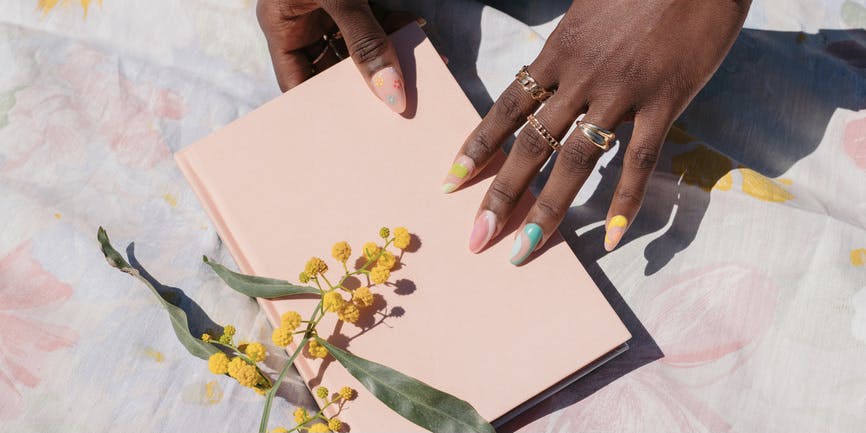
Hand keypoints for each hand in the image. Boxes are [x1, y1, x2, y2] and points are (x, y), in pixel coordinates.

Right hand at [257, 0, 408, 112]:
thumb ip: (364, 39)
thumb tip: (391, 92)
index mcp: (282, 25)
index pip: (300, 83)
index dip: (326, 108)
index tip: (357, 131)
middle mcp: (305, 21)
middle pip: (336, 68)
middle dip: (367, 83)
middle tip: (398, 105)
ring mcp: (331, 8)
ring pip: (362, 45)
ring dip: (390, 54)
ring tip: (419, 70)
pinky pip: (377, 19)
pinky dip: (396, 26)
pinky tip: (416, 29)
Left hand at [442, 0, 750, 263]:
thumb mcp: (588, 10)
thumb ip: (569, 48)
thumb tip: (551, 76)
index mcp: (558, 51)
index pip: (506, 109)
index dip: (477, 147)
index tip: (451, 181)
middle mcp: (580, 77)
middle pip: (530, 144)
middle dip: (500, 194)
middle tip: (477, 236)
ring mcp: (621, 91)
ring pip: (575, 161)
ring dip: (548, 210)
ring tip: (523, 249)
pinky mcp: (665, 100)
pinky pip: (640, 160)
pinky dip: (625, 202)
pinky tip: (610, 238)